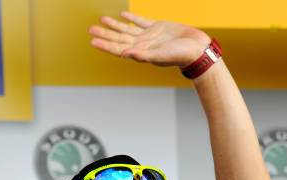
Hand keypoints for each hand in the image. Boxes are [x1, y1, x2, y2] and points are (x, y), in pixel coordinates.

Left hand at [89, 11, 210, 68]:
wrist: (196, 49)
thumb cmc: (179, 56)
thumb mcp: (159, 56)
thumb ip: (142, 55)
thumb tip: (125, 54)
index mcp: (140, 52)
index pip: (118, 48)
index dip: (105, 44)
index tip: (93, 41)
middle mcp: (142, 44)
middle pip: (119, 38)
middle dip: (105, 34)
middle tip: (91, 29)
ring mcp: (149, 36)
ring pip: (127, 29)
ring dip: (114, 25)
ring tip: (102, 20)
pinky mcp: (157, 27)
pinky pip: (141, 22)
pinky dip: (131, 19)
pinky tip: (123, 15)